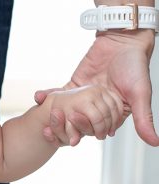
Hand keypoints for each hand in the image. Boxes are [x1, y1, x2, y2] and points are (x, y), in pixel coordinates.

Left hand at [35, 30, 157, 145]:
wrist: (123, 40)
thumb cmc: (135, 66)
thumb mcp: (140, 95)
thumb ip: (145, 119)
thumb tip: (155, 142)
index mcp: (114, 114)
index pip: (96, 130)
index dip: (85, 133)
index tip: (74, 138)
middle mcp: (97, 108)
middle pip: (78, 122)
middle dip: (64, 126)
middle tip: (52, 130)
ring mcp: (84, 97)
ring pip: (66, 110)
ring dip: (53, 113)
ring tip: (42, 116)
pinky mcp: (74, 85)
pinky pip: (60, 93)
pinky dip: (48, 95)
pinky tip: (37, 97)